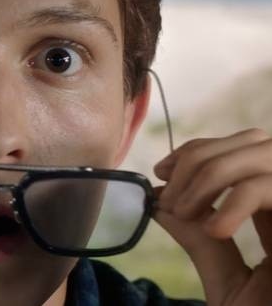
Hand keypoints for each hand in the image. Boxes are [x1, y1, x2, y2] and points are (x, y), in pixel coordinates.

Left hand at [154, 128, 271, 305]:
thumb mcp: (227, 281)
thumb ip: (200, 240)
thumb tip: (159, 202)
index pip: (241, 151)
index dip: (199, 151)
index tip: (162, 172)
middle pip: (254, 140)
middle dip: (201, 157)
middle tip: (170, 192)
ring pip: (265, 153)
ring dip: (214, 173)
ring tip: (186, 210)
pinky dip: (240, 198)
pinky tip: (217, 228)